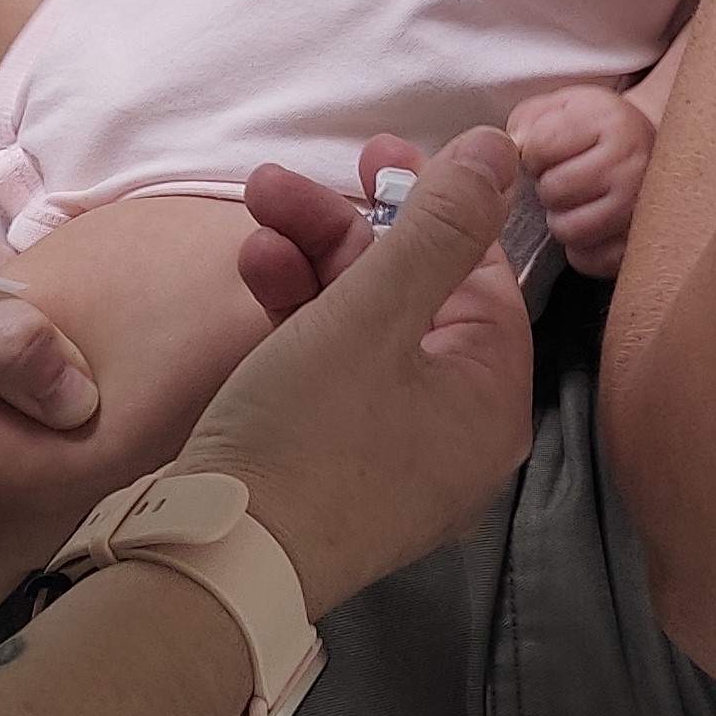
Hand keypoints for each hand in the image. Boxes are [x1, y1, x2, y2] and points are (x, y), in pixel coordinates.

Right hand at [198, 131, 530, 618]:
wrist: (214, 564)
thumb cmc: (308, 435)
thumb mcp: (374, 311)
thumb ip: (440, 224)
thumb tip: (501, 151)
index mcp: (493, 398)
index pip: (477, 274)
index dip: (428, 202)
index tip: (374, 155)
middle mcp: (457, 431)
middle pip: (412, 295)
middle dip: (343, 230)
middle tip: (283, 181)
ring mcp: (394, 453)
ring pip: (362, 328)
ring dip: (309, 261)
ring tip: (253, 213)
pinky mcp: (334, 465)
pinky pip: (331, 372)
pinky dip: (296, 319)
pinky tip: (253, 271)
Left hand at [507, 84, 658, 276]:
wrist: (649, 155)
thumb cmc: (596, 132)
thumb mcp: (562, 107)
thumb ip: (528, 121)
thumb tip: (515, 148)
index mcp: (611, 121)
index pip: (539, 146)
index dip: (532, 152)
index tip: (547, 152)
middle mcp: (632, 164)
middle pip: (553, 190)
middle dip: (548, 185)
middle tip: (565, 177)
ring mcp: (640, 209)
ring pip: (568, 229)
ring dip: (562, 218)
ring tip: (577, 201)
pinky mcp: (639, 246)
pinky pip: (587, 259)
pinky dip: (580, 248)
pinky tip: (590, 224)